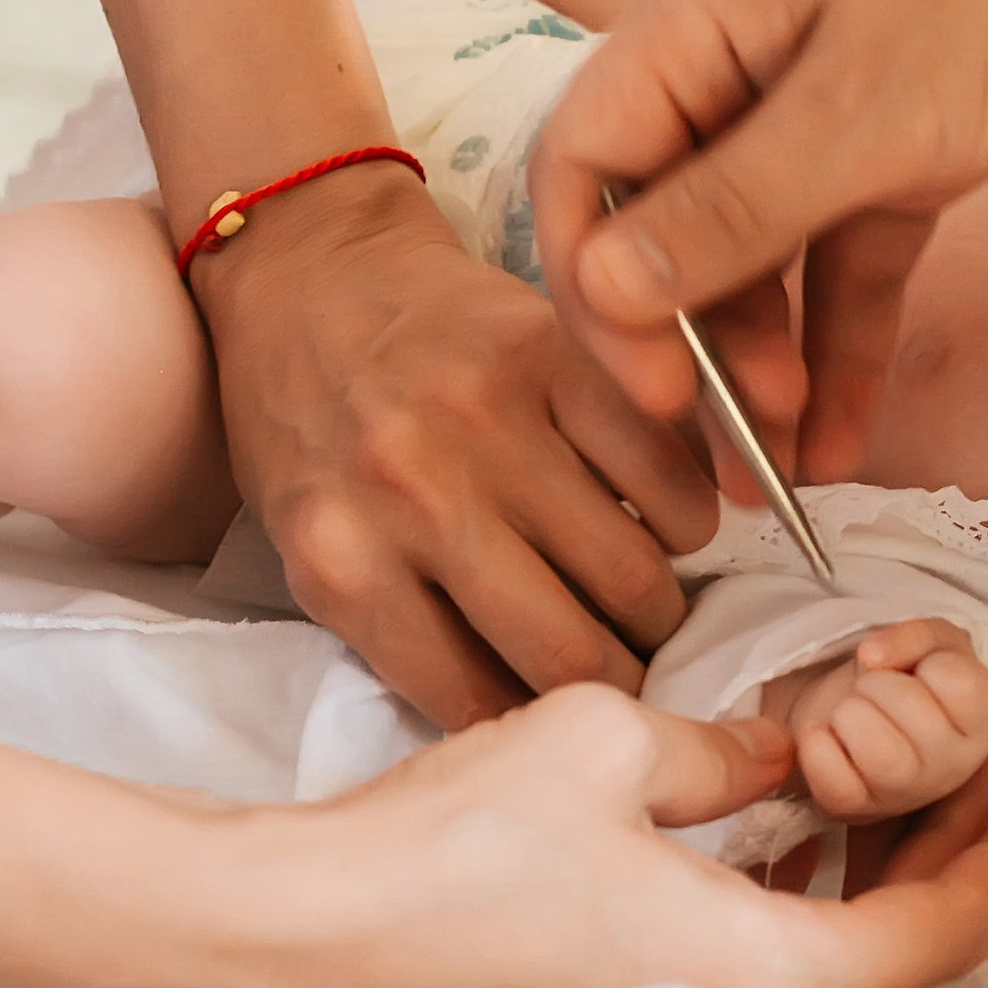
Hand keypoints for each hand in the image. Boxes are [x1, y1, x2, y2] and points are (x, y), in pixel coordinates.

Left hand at [198, 164, 720, 725]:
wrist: (310, 267)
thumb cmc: (303, 419)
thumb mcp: (310, 543)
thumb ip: (400, 627)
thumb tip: (526, 709)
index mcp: (341, 561)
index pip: (476, 700)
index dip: (536, 721)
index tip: (566, 717)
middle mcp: (416, 496)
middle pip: (573, 653)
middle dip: (619, 681)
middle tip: (629, 668)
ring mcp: (493, 419)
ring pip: (637, 572)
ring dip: (658, 603)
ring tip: (644, 595)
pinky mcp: (558, 353)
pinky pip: (665, 472)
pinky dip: (683, 511)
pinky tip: (656, 514)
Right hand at [254, 682, 987, 987]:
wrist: (309, 936)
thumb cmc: (458, 845)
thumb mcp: (613, 745)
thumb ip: (730, 748)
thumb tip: (788, 748)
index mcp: (773, 978)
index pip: (945, 925)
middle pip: (903, 947)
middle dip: (948, 840)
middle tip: (971, 744)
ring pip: (835, 960)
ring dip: (872, 864)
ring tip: (881, 764)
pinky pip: (765, 970)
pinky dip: (802, 895)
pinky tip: (786, 820)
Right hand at [535, 0, 987, 470]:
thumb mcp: (866, 111)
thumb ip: (735, 207)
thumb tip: (608, 287)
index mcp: (688, 23)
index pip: (585, 166)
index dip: (599, 287)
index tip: (655, 389)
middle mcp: (730, 68)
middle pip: (663, 226)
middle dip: (686, 347)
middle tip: (724, 462)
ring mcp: (812, 111)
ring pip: (755, 258)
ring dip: (761, 362)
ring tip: (782, 471)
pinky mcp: (894, 149)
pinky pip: (840, 262)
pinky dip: (837, 343)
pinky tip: (838, 438)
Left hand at [779, 616, 987, 822]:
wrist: (860, 722)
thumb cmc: (906, 682)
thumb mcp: (931, 644)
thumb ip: (917, 635)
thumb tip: (873, 657)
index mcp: (979, 724)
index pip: (956, 680)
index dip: (926, 661)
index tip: (919, 672)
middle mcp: (952, 768)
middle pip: (905, 702)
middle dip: (879, 683)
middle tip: (880, 693)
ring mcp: (904, 795)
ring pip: (873, 744)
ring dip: (850, 712)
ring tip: (856, 715)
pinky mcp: (854, 810)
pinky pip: (828, 773)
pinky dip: (817, 743)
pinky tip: (830, 738)